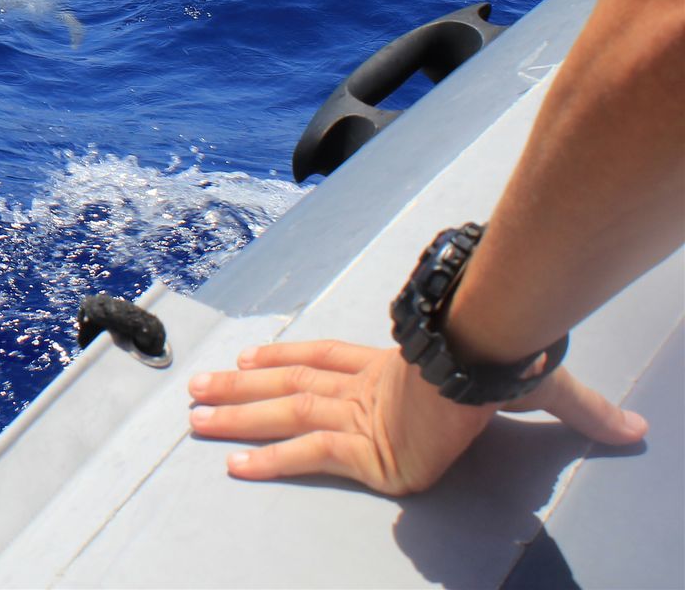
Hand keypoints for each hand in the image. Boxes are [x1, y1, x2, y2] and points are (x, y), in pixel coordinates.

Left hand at [186, 340, 647, 495]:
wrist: (491, 356)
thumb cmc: (505, 360)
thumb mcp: (532, 385)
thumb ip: (571, 409)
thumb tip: (629, 428)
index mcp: (391, 368)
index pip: (324, 358)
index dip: (284, 358)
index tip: (250, 357)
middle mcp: (364, 386)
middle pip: (288, 384)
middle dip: (239, 388)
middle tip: (193, 389)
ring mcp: (360, 413)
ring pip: (284, 413)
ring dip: (236, 414)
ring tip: (194, 415)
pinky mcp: (363, 445)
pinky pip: (308, 455)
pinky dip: (272, 460)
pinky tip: (236, 466)